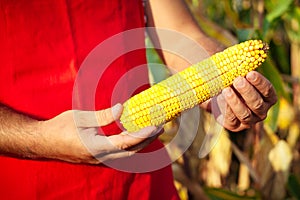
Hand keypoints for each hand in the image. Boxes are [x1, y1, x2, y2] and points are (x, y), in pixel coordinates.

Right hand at [39, 104, 158, 163]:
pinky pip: (120, 154)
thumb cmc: (59, 128)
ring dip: (141, 143)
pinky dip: (131, 145)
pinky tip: (134, 135)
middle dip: (148, 139)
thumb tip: (123, 109)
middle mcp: (100, 158)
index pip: (127, 143)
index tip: (157, 125)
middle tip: (161, 126)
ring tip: (152, 130)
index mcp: (96, 148)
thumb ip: (103, 115)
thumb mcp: (81, 118)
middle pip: (132, 151)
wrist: (42, 143)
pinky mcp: (98, 159)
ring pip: (127, 155)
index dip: (143, 134)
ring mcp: (99, 161)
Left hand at [209, 71, 276, 131]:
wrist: (216, 95)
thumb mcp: (237, 73)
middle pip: (257, 104)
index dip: (260, 83)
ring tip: (226, 89)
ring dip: (235, 101)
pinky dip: (226, 108)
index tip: (250, 73)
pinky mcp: (234, 126)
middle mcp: (261, 111)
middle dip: (247, 91)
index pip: (268, 91)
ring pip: (245, 114)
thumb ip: (240, 68)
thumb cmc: (231, 81)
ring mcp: (249, 121)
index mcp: (268, 98)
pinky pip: (232, 120)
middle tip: (238, 80)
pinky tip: (221, 97)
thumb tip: (240, 55)